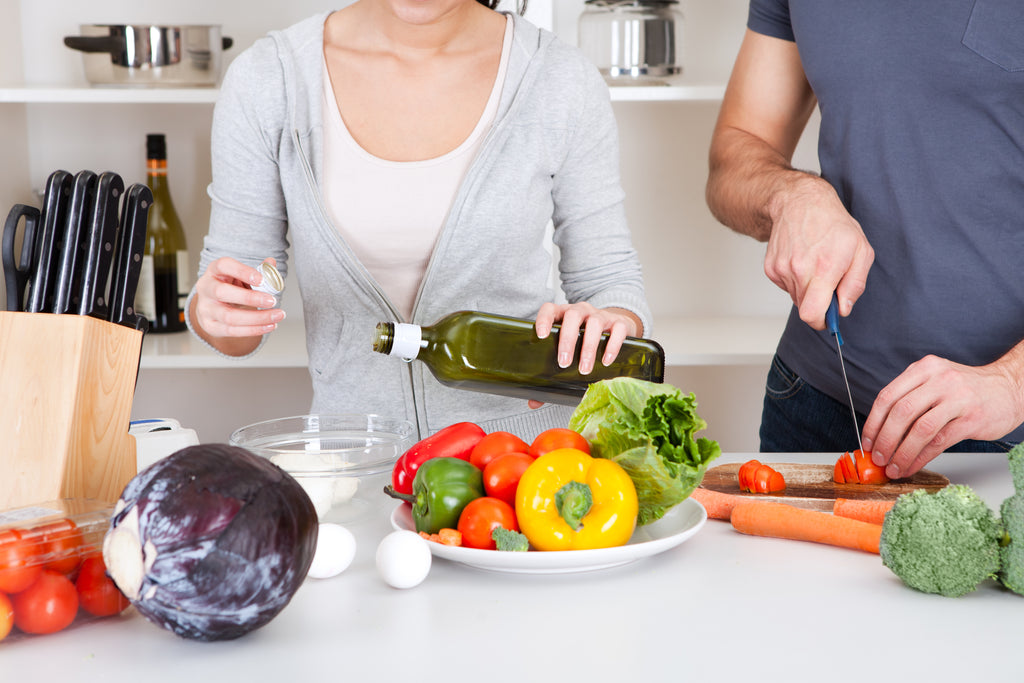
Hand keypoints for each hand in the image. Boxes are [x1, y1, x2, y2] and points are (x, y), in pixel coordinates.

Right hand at [192, 257, 284, 349]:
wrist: (214, 306)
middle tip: (272, 301)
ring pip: (229, 316)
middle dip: (250, 298)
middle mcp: (206, 288)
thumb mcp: (243, 276)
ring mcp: (206, 308)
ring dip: (257, 318)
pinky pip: (232, 331)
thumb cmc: (232, 287)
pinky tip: (269, 325)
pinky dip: (254, 329)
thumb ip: (259, 270)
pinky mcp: (210, 326)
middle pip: (222, 292)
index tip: (262, 279)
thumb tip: (271, 263)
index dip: (242, 271)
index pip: (223, 266)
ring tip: (277, 315)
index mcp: (214, 271)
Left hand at [528, 303, 640, 409]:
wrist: (618, 327)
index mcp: (563, 315)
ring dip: (588, 347)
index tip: (541, 335)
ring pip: (594, 324)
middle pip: (572, 317)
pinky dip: (612, 346)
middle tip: (564, 363)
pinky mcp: (620, 323)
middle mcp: (581, 311)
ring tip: (584, 369)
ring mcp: (601, 315)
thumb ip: (551, 373)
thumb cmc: (585, 341)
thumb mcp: (569, 350)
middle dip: (567, 340)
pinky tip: (606, 361)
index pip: (550, 309)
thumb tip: (533, 402)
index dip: (544, 319)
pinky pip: (617, 330)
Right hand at [764, 175, 873, 328]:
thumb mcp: (861, 250)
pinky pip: (786, 286)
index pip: (812, 314)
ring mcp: (782, 269)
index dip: (821, 322)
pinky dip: (796, 280)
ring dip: (808, 289)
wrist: (800, 202)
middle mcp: (798, 271)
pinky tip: (802, 260)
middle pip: (805, 308)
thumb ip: (855, 284)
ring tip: (815, 264)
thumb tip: (843, 309)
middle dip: (819, 302)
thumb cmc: (833, 224)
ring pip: (796, 297)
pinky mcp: (771, 268)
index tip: (828, 319)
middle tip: (829, 281)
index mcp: (823, 268)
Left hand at [861, 353, 1023, 477]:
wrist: (1009, 389)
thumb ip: (910, 398)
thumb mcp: (935, 381)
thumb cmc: (967, 390)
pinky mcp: (972, 419)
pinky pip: (939, 442)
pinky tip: (912, 465)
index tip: (867, 442)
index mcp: (924, 369)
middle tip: (878, 458)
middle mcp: (939, 380)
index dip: (873, 423)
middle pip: (900, 413)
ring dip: (902, 453)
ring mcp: (958, 398)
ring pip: (919, 430)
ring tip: (893, 467)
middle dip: (885, 440)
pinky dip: (921, 457)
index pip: (887, 396)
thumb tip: (880, 432)